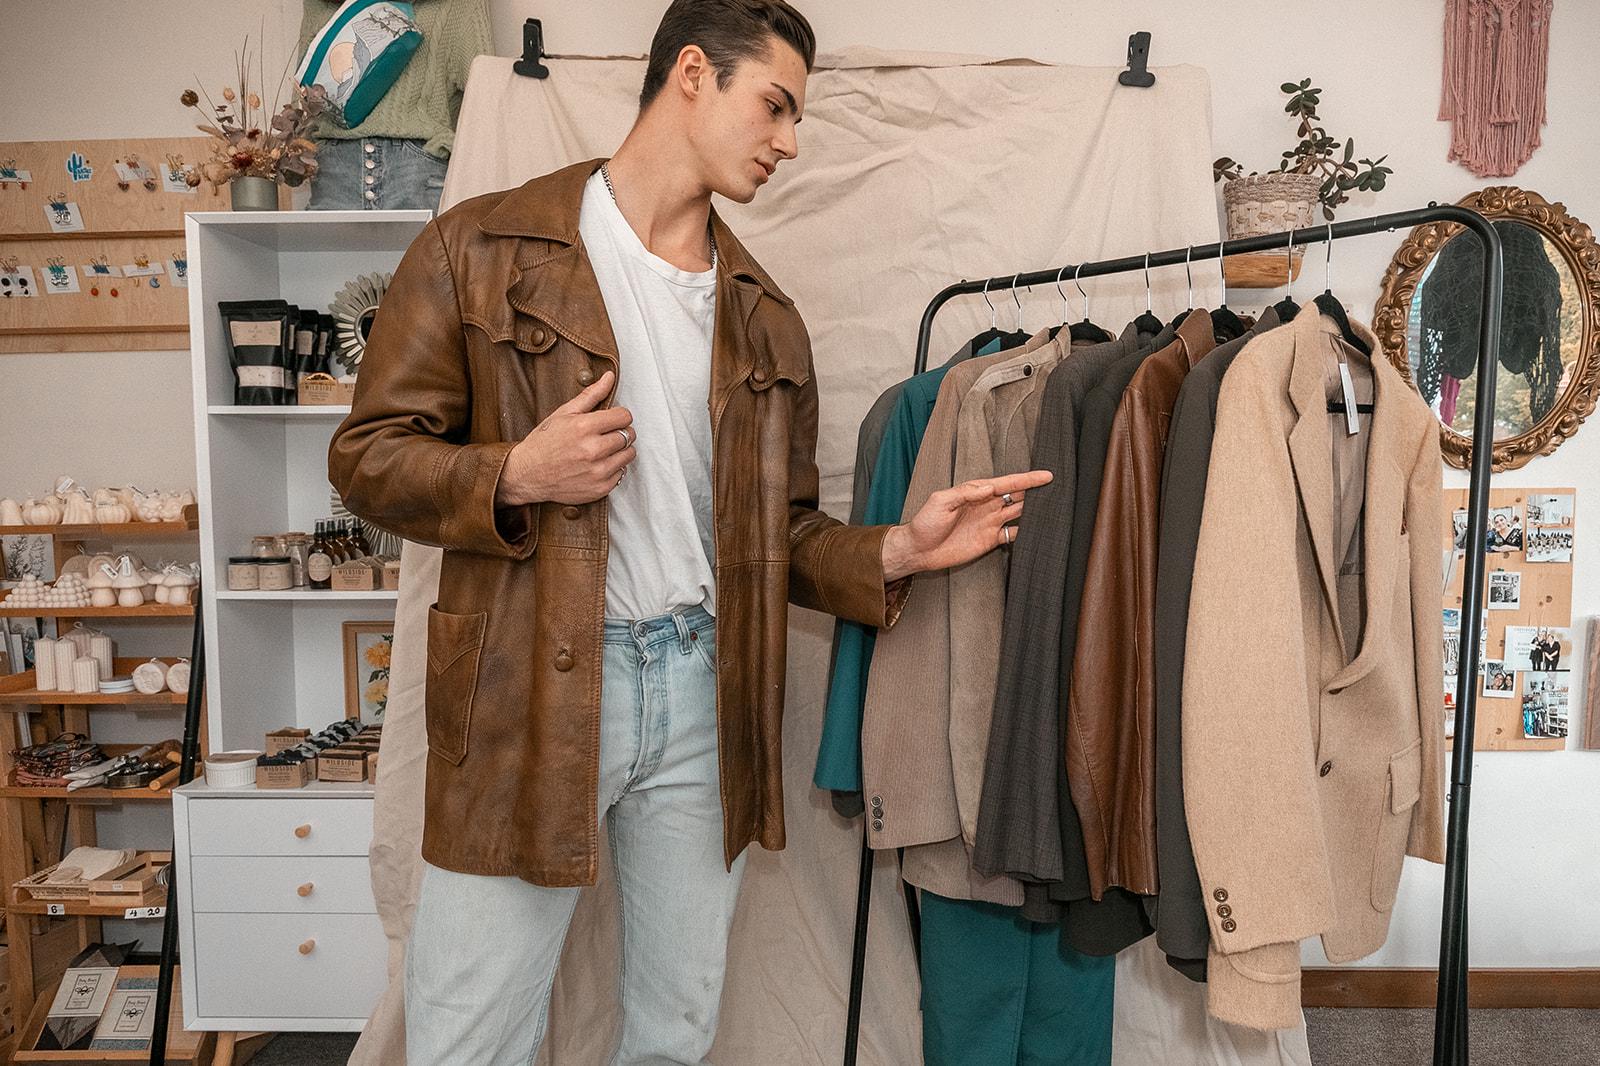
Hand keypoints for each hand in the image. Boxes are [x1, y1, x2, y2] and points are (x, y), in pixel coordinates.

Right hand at [496, 371, 636, 505]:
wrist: (527, 474)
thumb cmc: (544, 442)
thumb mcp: (563, 413)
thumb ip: (590, 395)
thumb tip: (609, 376)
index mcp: (584, 427)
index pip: (624, 417)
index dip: (620, 416)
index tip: (612, 419)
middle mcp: (592, 450)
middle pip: (629, 435)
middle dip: (621, 432)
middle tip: (606, 434)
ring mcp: (597, 471)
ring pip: (629, 455)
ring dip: (620, 450)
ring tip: (603, 449)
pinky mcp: (599, 488)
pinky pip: (621, 474)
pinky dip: (613, 468)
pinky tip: (598, 465)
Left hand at [881, 470, 1052, 581]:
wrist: (919, 550)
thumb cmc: (925, 523)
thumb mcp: (940, 501)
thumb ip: (964, 493)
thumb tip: (988, 487)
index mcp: (976, 493)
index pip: (1006, 483)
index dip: (1026, 479)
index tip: (1046, 476)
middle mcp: (986, 506)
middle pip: (1017, 495)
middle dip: (1036, 490)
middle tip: (1058, 488)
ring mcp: (989, 523)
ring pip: (1018, 512)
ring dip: (1034, 509)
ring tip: (1055, 506)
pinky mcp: (989, 540)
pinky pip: (1012, 533)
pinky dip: (1025, 531)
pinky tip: (1038, 530)